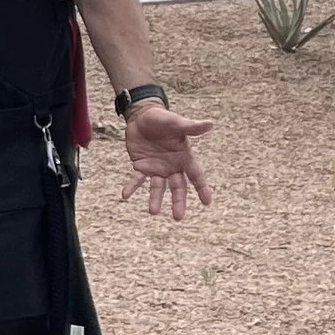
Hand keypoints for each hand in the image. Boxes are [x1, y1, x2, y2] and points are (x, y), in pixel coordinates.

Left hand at [118, 102, 215, 219]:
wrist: (142, 116)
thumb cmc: (163, 119)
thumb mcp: (176, 122)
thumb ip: (191, 127)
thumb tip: (209, 123)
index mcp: (185, 157)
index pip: (196, 175)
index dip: (202, 188)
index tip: (207, 202)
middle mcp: (172, 167)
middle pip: (178, 188)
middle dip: (178, 202)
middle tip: (178, 217)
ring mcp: (156, 168)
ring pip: (158, 187)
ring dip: (155, 199)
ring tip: (153, 211)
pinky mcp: (141, 166)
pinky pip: (137, 179)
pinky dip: (132, 186)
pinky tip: (125, 194)